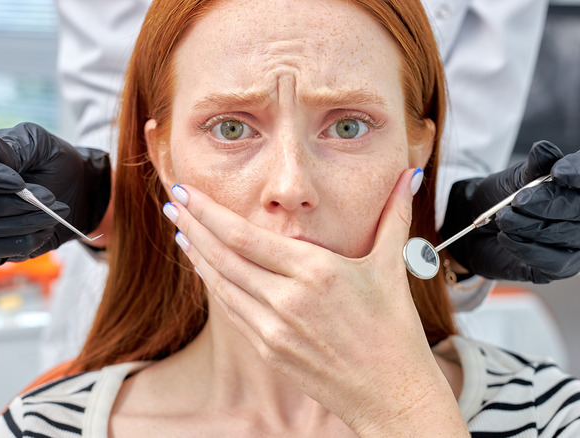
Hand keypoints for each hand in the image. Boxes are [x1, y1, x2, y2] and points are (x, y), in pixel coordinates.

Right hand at [0, 122, 110, 264]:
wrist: (75, 191)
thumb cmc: (50, 161)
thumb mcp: (37, 143)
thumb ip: (10, 145)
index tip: (17, 181)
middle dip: (6, 202)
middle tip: (47, 196)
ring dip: (20, 221)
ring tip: (53, 210)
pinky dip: (25, 239)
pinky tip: (47, 226)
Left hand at [164, 170, 466, 436]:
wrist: (391, 392)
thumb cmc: (393, 328)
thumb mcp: (392, 265)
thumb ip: (394, 215)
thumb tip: (407, 177)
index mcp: (315, 271)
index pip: (245, 235)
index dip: (209, 213)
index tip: (189, 193)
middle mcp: (288, 299)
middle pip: (224, 256)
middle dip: (193, 227)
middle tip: (172, 203)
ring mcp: (275, 329)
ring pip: (222, 285)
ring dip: (197, 256)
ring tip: (180, 232)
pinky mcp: (270, 350)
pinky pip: (234, 312)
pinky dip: (216, 287)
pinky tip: (207, 271)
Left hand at [441, 140, 579, 282]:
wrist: (485, 227)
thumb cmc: (510, 196)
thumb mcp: (518, 175)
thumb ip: (534, 165)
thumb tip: (543, 150)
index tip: (557, 172)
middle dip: (549, 202)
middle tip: (517, 200)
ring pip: (570, 234)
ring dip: (531, 225)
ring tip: (504, 217)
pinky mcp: (569, 266)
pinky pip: (554, 260)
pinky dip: (526, 248)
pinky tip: (506, 237)